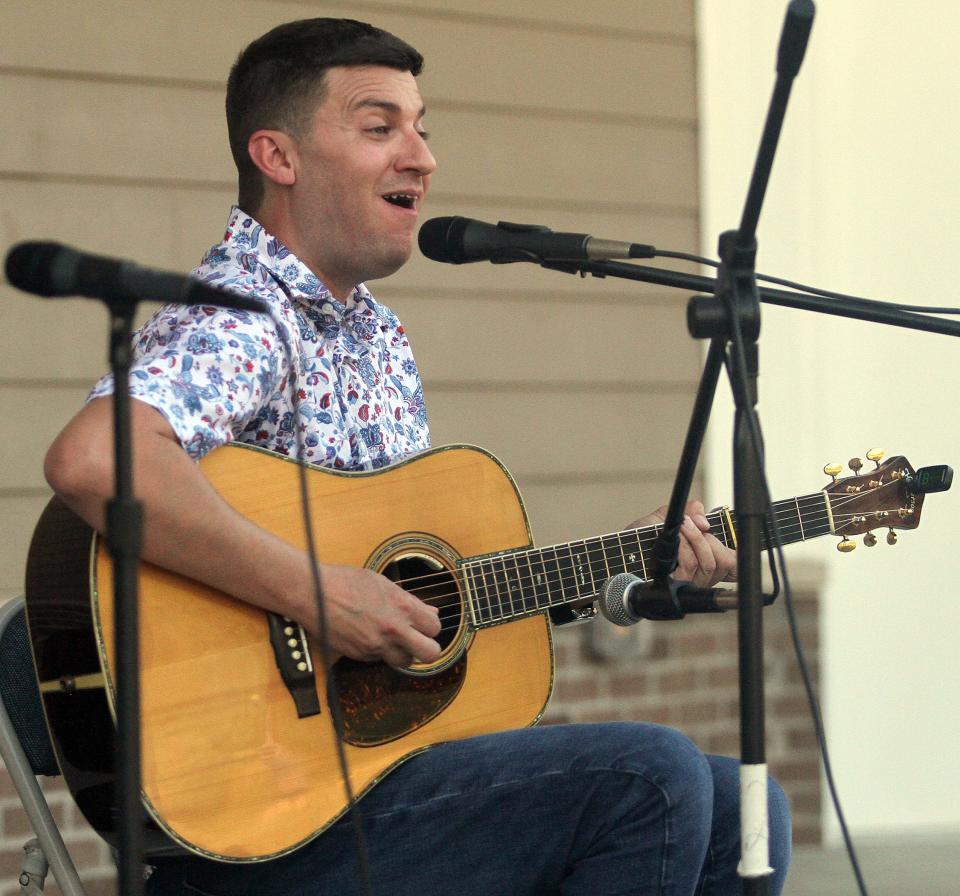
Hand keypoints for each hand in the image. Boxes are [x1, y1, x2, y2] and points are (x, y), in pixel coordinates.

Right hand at [308, 565, 441, 667]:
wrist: (314, 594)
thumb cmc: (346, 582)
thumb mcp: (383, 584)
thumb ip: (409, 601)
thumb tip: (430, 611)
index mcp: (402, 606)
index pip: (435, 627)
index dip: (431, 627)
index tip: (424, 625)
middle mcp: (393, 629)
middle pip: (430, 653)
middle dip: (428, 649)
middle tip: (420, 642)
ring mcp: (377, 645)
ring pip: (405, 662)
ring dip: (403, 653)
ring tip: (394, 640)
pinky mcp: (360, 655)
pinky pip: (380, 660)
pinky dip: (379, 652)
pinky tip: (370, 636)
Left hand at [628, 501, 736, 587]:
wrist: (617, 554)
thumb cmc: (638, 540)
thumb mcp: (663, 518)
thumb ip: (688, 512)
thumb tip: (703, 521)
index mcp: (702, 561)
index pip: (733, 569)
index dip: (737, 563)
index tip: (729, 549)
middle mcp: (699, 576)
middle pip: (723, 560)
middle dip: (705, 536)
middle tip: (688, 525)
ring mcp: (689, 583)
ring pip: (708, 561)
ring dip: (693, 539)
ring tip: (679, 529)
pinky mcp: (676, 585)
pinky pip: (691, 565)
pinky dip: (684, 547)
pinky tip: (674, 542)